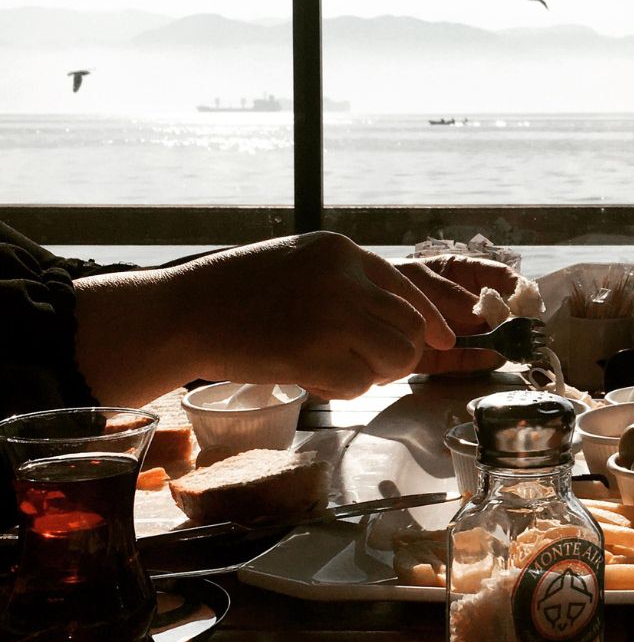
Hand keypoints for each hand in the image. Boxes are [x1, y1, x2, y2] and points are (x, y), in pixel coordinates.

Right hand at [174, 232, 455, 397]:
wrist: (182, 312)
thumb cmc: (236, 294)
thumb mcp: (299, 265)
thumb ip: (348, 285)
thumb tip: (404, 323)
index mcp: (340, 252)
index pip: (407, 288)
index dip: (431, 319)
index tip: (443, 340)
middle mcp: (343, 278)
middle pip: (408, 329)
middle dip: (398, 356)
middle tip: (369, 366)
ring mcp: (330, 315)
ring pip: (395, 359)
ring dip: (373, 375)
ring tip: (334, 369)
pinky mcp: (312, 353)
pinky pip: (359, 385)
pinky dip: (341, 389)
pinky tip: (309, 377)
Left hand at [395, 254, 520, 374]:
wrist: (355, 312)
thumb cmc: (387, 282)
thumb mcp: (421, 279)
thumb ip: (451, 295)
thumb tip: (486, 312)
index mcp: (463, 275)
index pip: (501, 278)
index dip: (518, 288)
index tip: (528, 301)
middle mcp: (464, 304)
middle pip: (499, 313)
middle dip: (514, 321)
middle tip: (525, 330)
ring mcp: (455, 331)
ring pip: (486, 339)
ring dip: (500, 344)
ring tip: (513, 349)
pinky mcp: (441, 357)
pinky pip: (464, 361)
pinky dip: (478, 361)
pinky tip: (491, 359)